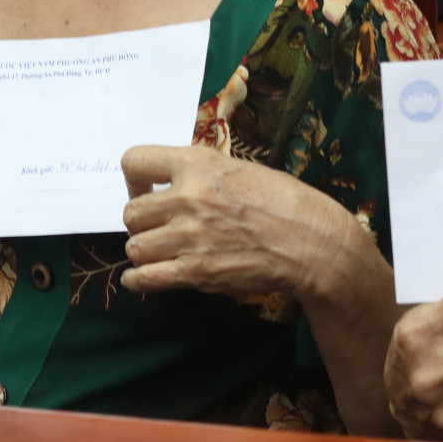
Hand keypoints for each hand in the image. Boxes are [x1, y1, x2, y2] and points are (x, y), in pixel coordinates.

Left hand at [118, 145, 378, 307]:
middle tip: (159, 228)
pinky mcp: (193, 272)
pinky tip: (144, 278)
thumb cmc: (285, 201)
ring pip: (134, 247)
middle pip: (131, 213)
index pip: (135, 161)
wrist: (311, 242)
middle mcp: (187, 197)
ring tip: (162, 253)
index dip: (135, 179)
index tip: (147, 191)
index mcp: (198, 164)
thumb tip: (177, 183)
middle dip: (142, 222)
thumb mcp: (240, 168)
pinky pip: (143, 278)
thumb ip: (204, 174)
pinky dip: (138, 280)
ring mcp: (188, 236)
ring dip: (145, 251)